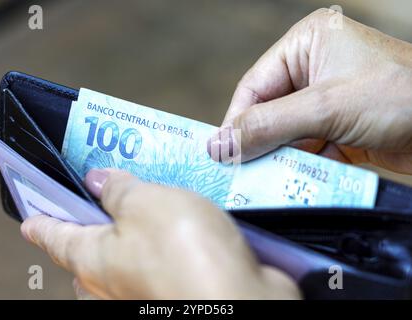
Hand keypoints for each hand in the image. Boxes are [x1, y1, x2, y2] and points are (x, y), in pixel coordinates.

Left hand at [21, 169, 299, 298]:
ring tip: (152, 197)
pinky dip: (170, 239)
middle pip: (91, 252)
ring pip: (131, 255)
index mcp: (93, 260)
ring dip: (139, 228)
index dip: (43, 223)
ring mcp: (146, 288)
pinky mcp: (179, 287)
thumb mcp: (145, 203)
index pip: (56, 238)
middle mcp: (115, 281)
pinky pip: (164, 258)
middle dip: (95, 225)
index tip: (30, 218)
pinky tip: (185, 218)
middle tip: (105, 193)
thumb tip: (98, 181)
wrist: (241, 300)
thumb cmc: (185, 254)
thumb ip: (119, 190)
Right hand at [210, 9, 411, 172]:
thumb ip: (268, 126)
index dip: (236, 121)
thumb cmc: (400, 96)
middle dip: (258, 142)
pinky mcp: (338, 125)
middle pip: (267, 110)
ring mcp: (326, 98)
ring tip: (267, 179)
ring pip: (285, 132)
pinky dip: (300, 164)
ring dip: (279, 156)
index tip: (221, 153)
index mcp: (306, 44)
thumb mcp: (326, 107)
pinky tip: (295, 180)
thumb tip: (219, 144)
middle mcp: (313, 67)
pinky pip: (306, 145)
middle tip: (240, 171)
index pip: (254, 86)